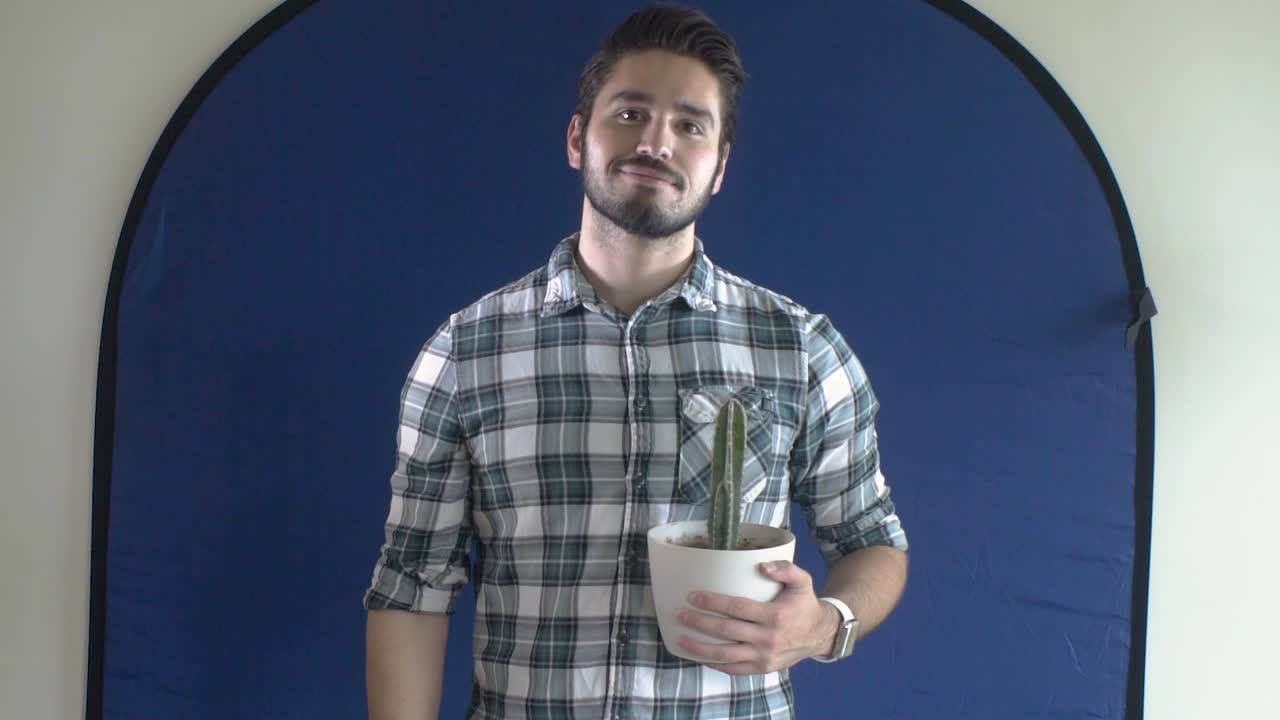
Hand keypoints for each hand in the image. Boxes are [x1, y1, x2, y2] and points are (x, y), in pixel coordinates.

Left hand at [676, 560, 836, 674]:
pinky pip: (735, 669)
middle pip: (726, 631)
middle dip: (700, 623)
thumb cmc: (805, 605)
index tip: (693, 596)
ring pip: (726, 655)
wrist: (820, 635)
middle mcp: (768, 638)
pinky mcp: (763, 668)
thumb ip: (785, 569)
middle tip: (679, 615)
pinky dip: (715, 664)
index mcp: (775, 615)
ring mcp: (765, 656)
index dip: (713, 602)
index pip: (737, 608)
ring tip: (681, 639)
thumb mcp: (802, 581)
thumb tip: (762, 566)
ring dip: (700, 648)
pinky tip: (699, 656)